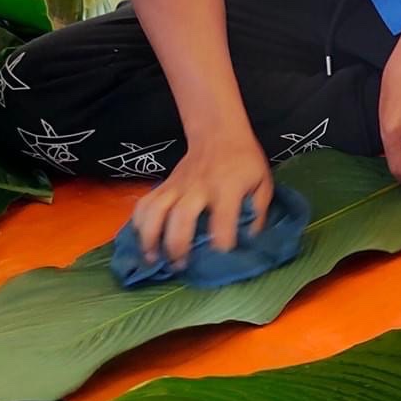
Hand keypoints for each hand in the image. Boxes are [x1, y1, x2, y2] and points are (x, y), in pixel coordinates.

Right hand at [130, 129, 272, 270]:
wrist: (219, 134)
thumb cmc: (244, 162)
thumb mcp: (262, 183)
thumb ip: (258, 212)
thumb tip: (249, 240)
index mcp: (227, 188)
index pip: (223, 221)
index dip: (221, 245)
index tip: (219, 260)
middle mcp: (199, 187)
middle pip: (181, 217)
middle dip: (177, 246)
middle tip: (180, 266)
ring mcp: (177, 185)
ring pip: (156, 210)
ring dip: (151, 237)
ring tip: (153, 258)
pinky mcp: (164, 184)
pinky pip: (144, 204)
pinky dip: (138, 223)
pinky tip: (142, 240)